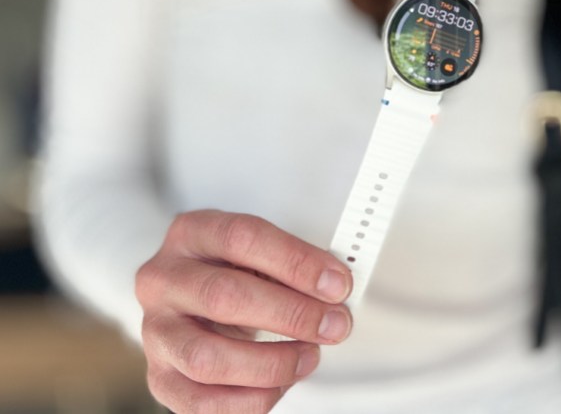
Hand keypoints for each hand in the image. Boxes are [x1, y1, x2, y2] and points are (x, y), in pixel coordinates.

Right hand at [136, 210, 352, 412]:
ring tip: (308, 357)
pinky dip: (249, 400)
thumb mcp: (258, 253)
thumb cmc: (232, 273)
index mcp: (191, 233)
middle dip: (291, 314)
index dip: (296, 263)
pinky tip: (279, 385)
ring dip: (271, 363)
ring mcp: (155, 330)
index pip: (242, 239)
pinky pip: (200, 402)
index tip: (336, 284)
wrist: (187, 299)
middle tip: (333, 325)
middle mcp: (163, 280)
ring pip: (207, 357)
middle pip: (225, 296)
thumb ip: (292, 266)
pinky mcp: (159, 376)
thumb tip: (334, 288)